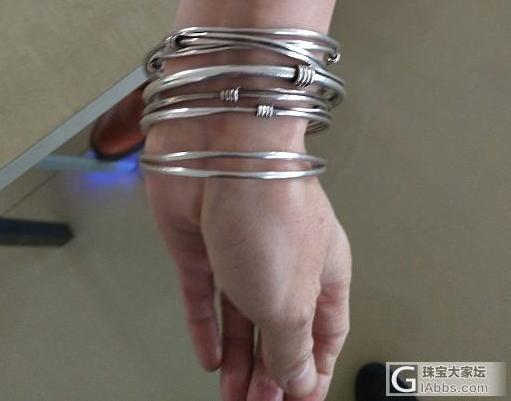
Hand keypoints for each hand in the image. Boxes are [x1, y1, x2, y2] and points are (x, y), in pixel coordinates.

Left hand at [143, 117, 350, 400]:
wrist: (220, 150)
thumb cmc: (269, 207)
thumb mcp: (290, 300)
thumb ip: (291, 347)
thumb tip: (299, 381)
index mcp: (323, 270)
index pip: (326, 332)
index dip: (315, 371)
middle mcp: (283, 259)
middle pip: (280, 328)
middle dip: (272, 373)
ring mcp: (239, 251)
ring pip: (241, 318)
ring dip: (240, 360)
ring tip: (234, 397)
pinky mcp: (200, 245)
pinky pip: (203, 297)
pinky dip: (205, 328)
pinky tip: (207, 356)